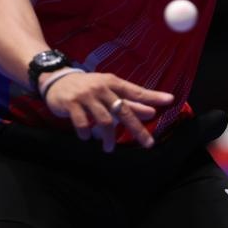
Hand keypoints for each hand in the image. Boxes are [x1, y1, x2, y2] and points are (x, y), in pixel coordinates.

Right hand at [41, 71, 174, 150]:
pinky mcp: (72, 104)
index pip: (137, 91)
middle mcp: (102, 88)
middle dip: (137, 128)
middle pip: (124, 110)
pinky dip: (86, 133)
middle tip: (148, 143)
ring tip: (109, 148)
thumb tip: (150, 111)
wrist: (57, 79)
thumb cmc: (88, 87)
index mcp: (113, 83)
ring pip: (104, 120)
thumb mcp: (108, 89)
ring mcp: (87, 96)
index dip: (153, 97)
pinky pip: (82, 123)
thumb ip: (127, 101)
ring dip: (109, 137)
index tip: (170, 100)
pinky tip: (87, 138)